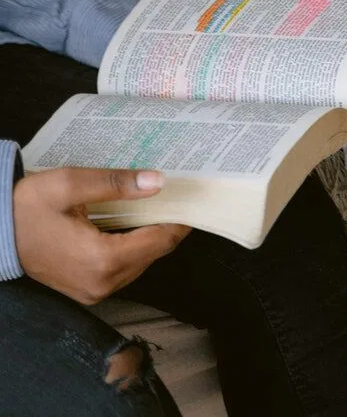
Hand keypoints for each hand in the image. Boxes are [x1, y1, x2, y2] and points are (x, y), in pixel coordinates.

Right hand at [14, 168, 189, 303]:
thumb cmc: (26, 208)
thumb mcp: (71, 185)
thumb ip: (117, 184)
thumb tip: (158, 181)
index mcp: (102, 260)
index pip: (160, 241)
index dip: (181, 219)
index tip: (194, 198)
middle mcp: (103, 282)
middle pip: (154, 253)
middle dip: (169, 225)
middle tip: (180, 196)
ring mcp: (95, 290)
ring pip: (142, 262)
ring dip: (153, 236)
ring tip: (160, 205)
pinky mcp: (88, 289)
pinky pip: (125, 267)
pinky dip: (136, 246)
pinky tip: (136, 222)